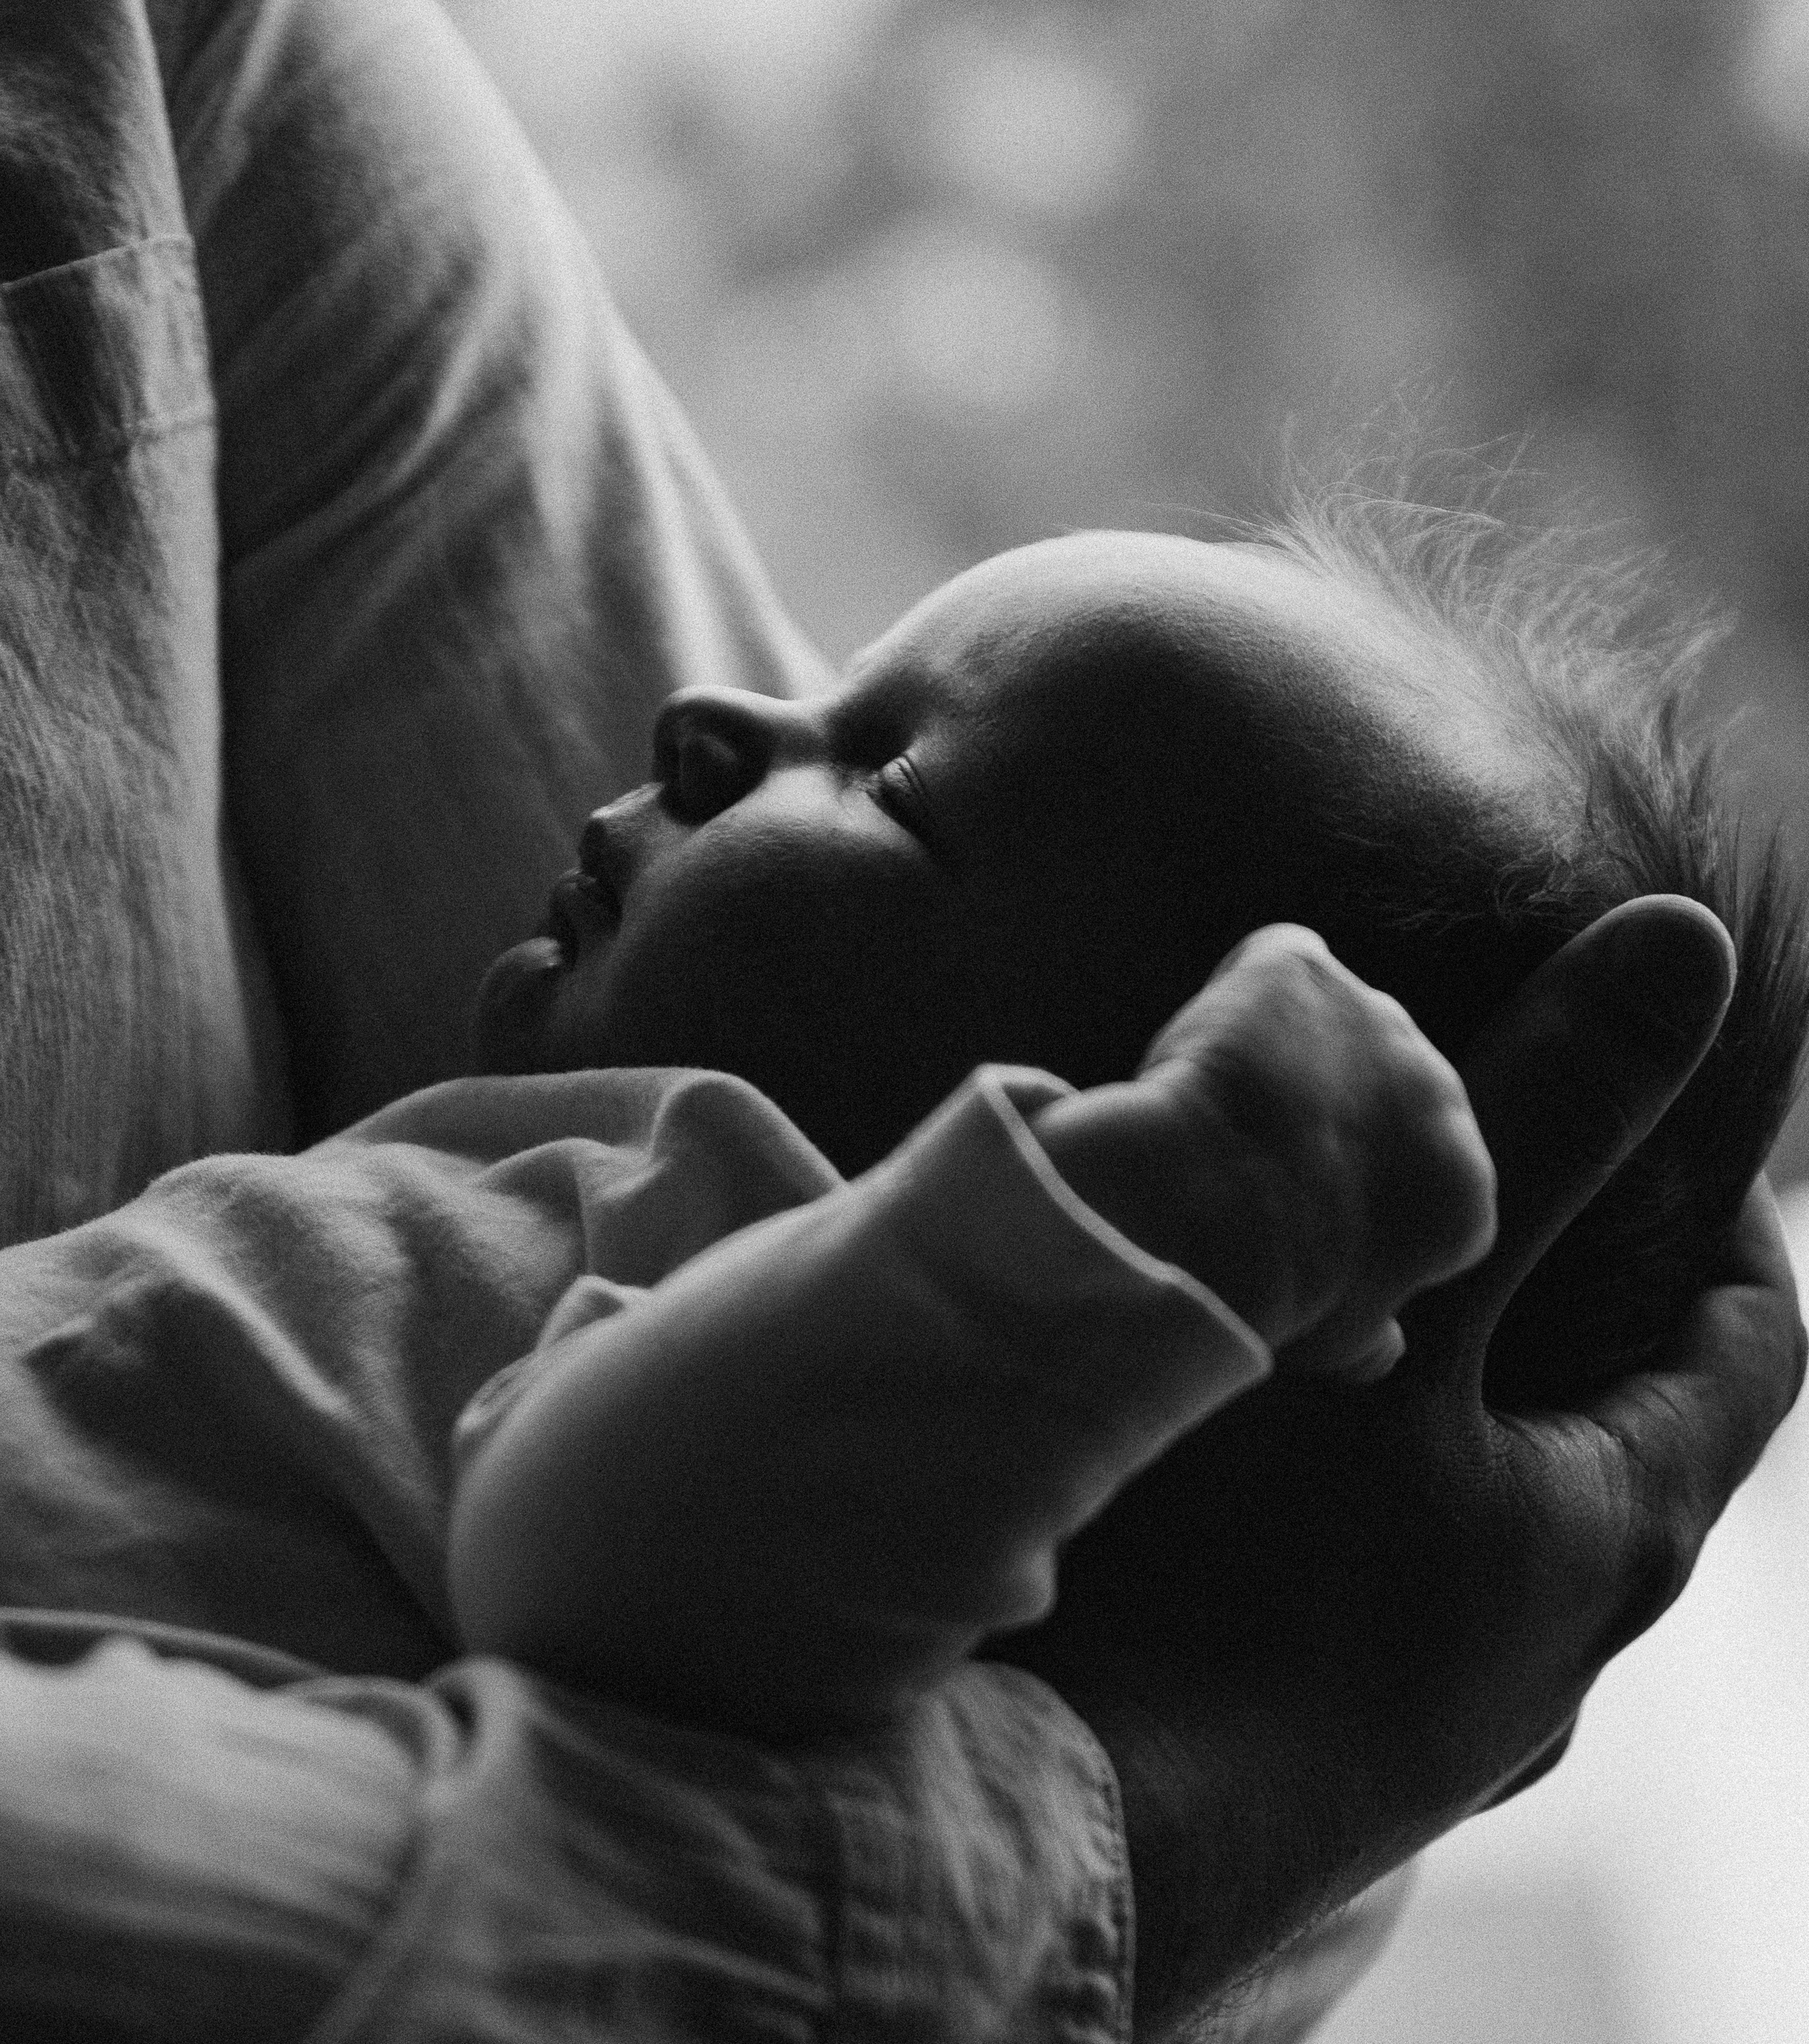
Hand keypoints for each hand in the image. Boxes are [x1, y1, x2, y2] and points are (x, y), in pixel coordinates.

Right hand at [999, 895, 1804, 2039]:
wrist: (1076, 1838)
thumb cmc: (1247, 1573)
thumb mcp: (1405, 1321)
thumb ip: (1530, 1132)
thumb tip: (1683, 949)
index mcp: (1618, 1528)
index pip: (1751, 1337)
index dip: (1722, 1209)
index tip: (1635, 1115)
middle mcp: (1558, 1639)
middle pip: (1617, 1421)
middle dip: (1558, 1289)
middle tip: (1453, 1176)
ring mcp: (1443, 1711)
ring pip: (1485, 1508)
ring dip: (1440, 1398)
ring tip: (1339, 1300)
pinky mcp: (1332, 1747)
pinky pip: (1383, 1581)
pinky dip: (1355, 1492)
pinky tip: (1246, 1455)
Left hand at [1031, 924, 1496, 1378]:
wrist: (1207, 1210)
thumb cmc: (1267, 1289)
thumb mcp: (1326, 1340)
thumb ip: (1365, 1333)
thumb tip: (1381, 1352)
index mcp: (1460, 1194)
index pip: (1425, 1179)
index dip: (1356, 1190)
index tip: (1296, 1214)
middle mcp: (1441, 1093)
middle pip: (1382, 1087)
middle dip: (1323, 1110)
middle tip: (1242, 1155)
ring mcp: (1379, 1020)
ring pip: (1330, 1021)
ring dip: (1280, 1050)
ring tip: (1212, 1102)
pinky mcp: (1308, 971)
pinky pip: (1279, 959)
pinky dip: (1242, 983)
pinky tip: (1197, 1037)